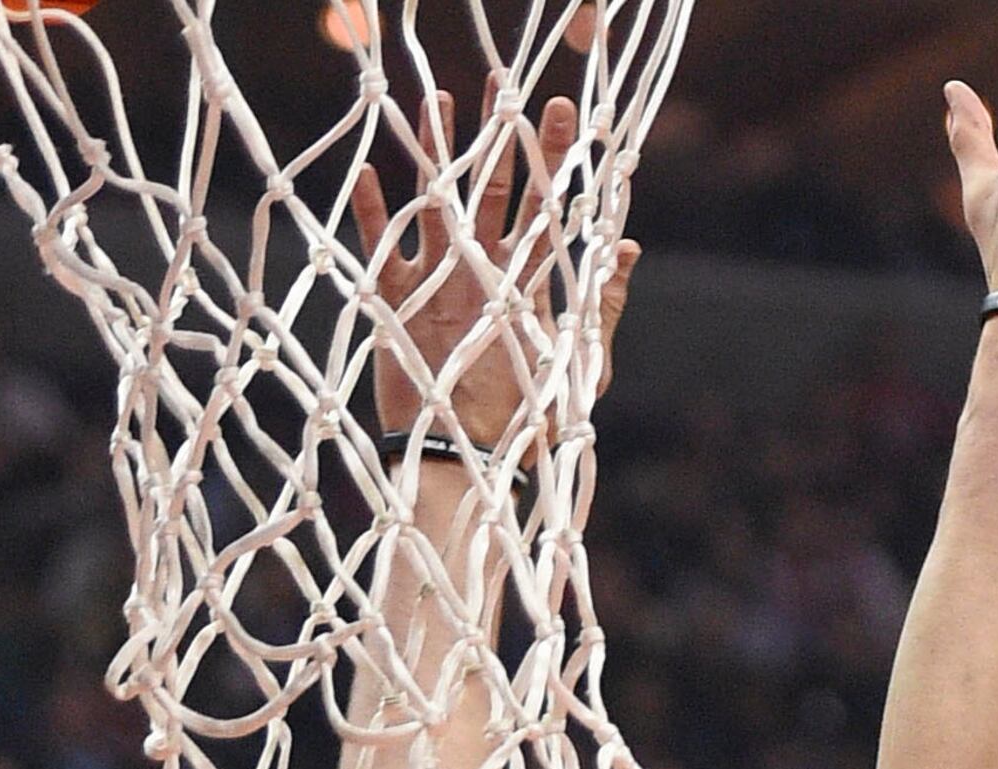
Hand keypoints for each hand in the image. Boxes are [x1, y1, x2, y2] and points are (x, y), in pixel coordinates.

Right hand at [347, 95, 636, 447]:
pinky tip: (371, 173)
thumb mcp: (578, 360)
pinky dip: (374, 213)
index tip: (565, 112)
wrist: (474, 455)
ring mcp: (437, 281)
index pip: (545, 205)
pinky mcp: (395, 302)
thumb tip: (627, 247)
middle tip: (505, 85)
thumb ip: (602, 304)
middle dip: (498, 139)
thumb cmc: (532, 416)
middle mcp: (481, 269)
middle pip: (490, 189)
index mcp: (525, 277)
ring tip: (434, 104)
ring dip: (434, 155)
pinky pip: (381, 249)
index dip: (554, 160)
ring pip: (435, 203)